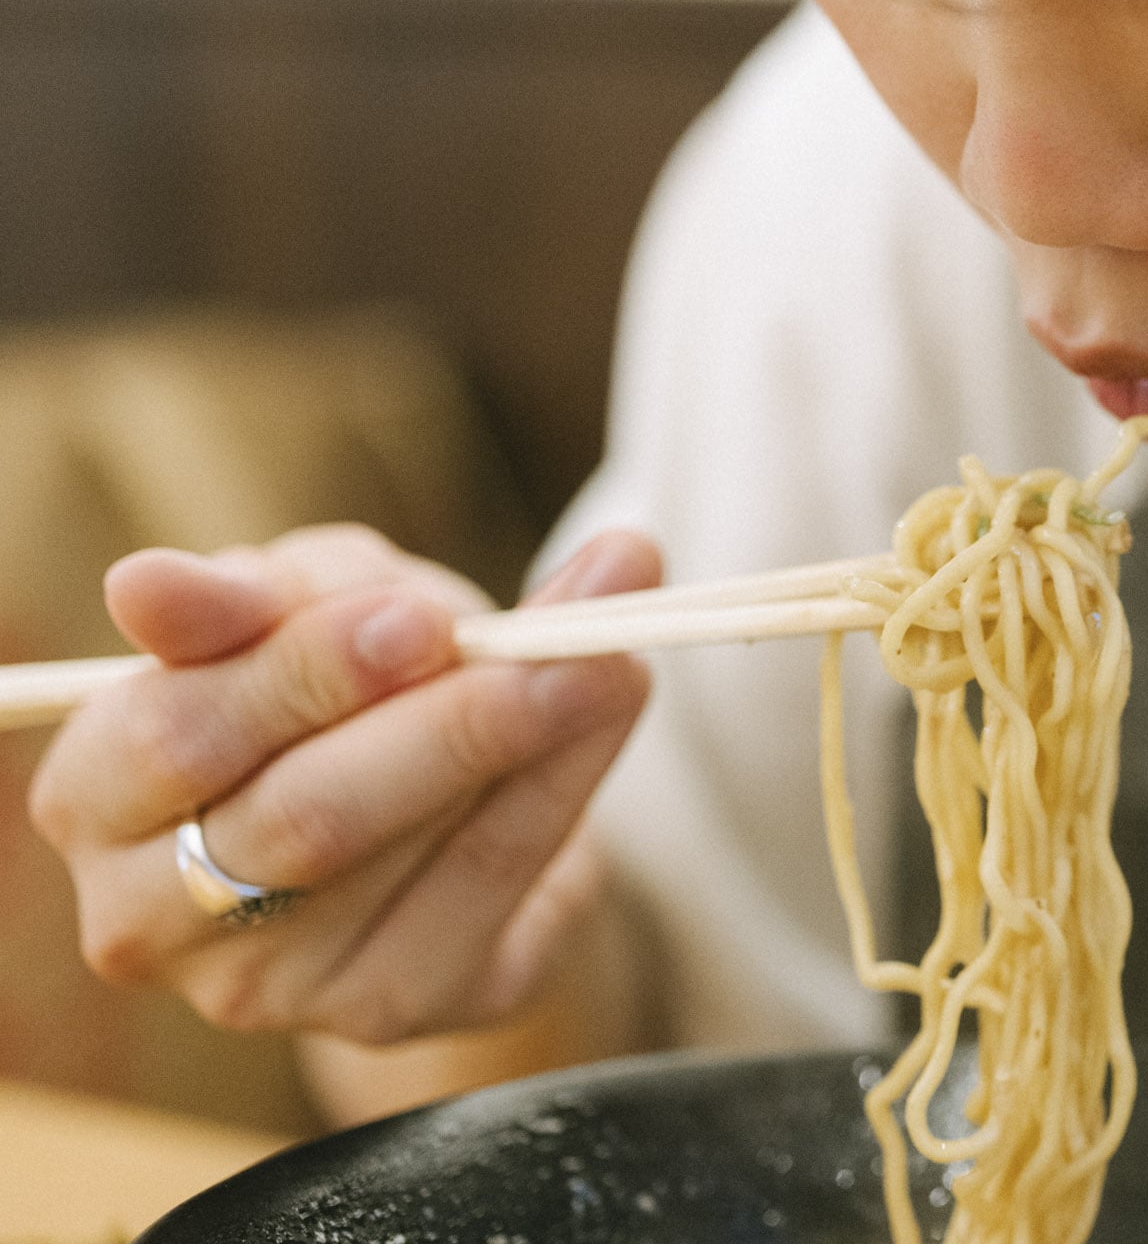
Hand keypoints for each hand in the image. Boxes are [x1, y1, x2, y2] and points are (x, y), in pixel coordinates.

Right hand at [26, 524, 657, 1045]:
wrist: (431, 788)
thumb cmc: (337, 676)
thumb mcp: (309, 602)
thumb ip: (271, 593)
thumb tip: (151, 579)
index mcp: (95, 795)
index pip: (175, 738)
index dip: (302, 673)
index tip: (416, 616)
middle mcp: (151, 919)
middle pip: (303, 819)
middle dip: (445, 722)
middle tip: (557, 645)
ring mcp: (264, 990)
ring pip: (413, 857)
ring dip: (533, 745)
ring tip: (609, 659)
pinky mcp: (383, 1011)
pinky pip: (490, 891)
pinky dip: (561, 791)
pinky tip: (604, 715)